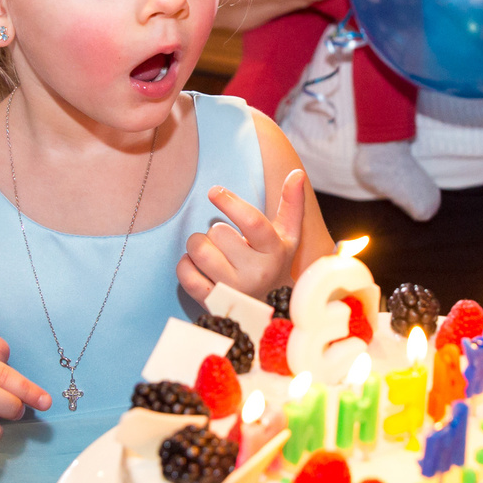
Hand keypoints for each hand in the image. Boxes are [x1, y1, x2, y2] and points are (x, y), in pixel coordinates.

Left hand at [177, 173, 308, 297]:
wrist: (269, 310)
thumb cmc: (273, 263)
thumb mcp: (288, 236)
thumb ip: (292, 204)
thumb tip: (297, 172)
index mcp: (274, 251)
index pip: (252, 222)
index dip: (230, 203)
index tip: (214, 191)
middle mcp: (256, 273)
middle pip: (218, 232)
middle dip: (215, 229)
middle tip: (224, 240)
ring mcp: (234, 290)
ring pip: (199, 251)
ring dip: (197, 244)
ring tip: (212, 252)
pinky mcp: (212, 302)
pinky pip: (185, 274)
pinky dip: (185, 265)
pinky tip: (197, 266)